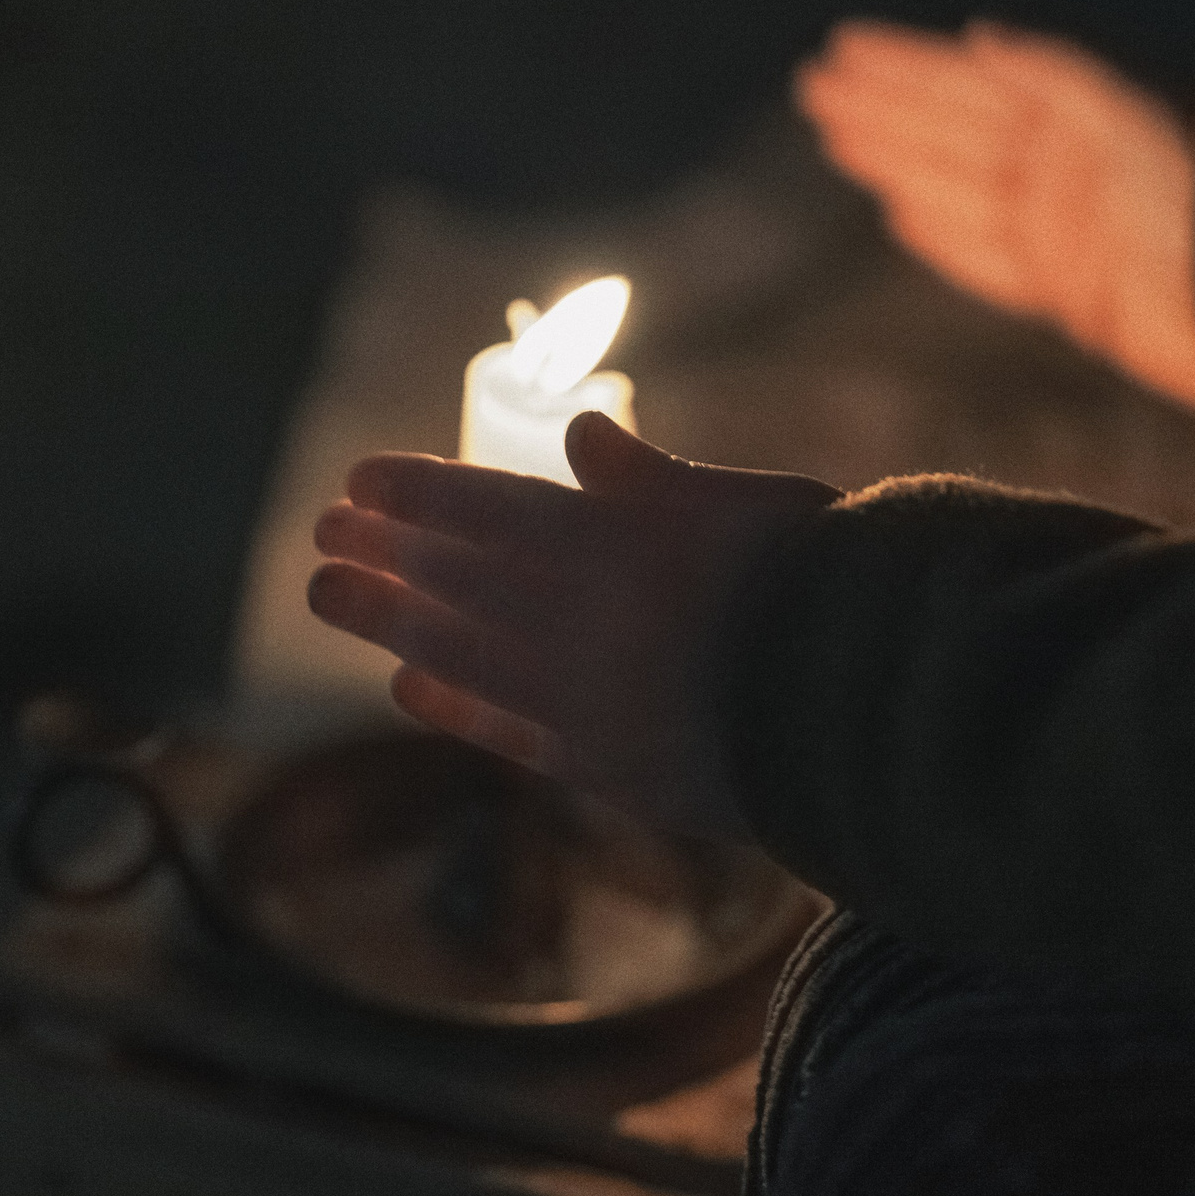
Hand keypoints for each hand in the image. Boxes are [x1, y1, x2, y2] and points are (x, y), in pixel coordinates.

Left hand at [308, 412, 841, 839]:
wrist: (871, 710)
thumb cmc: (820, 586)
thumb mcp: (741, 502)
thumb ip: (648, 479)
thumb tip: (581, 430)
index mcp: (609, 543)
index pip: (483, 509)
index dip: (414, 495)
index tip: (358, 482)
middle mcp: (576, 621)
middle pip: (453, 583)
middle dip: (382, 557)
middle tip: (323, 541)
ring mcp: (582, 698)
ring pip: (459, 653)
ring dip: (387, 623)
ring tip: (331, 600)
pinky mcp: (604, 765)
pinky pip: (506, 729)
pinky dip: (454, 704)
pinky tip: (409, 686)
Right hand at [796, 17, 1194, 409]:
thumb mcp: (1130, 121)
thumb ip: (1056, 78)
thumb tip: (982, 38)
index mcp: (1070, 124)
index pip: (965, 86)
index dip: (904, 67)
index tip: (844, 50)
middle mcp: (1058, 171)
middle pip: (951, 133)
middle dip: (885, 110)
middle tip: (814, 91)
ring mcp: (1060, 231)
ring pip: (955, 189)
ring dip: (896, 163)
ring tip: (838, 141)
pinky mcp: (1069, 291)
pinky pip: (986, 258)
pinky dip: (941, 237)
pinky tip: (900, 217)